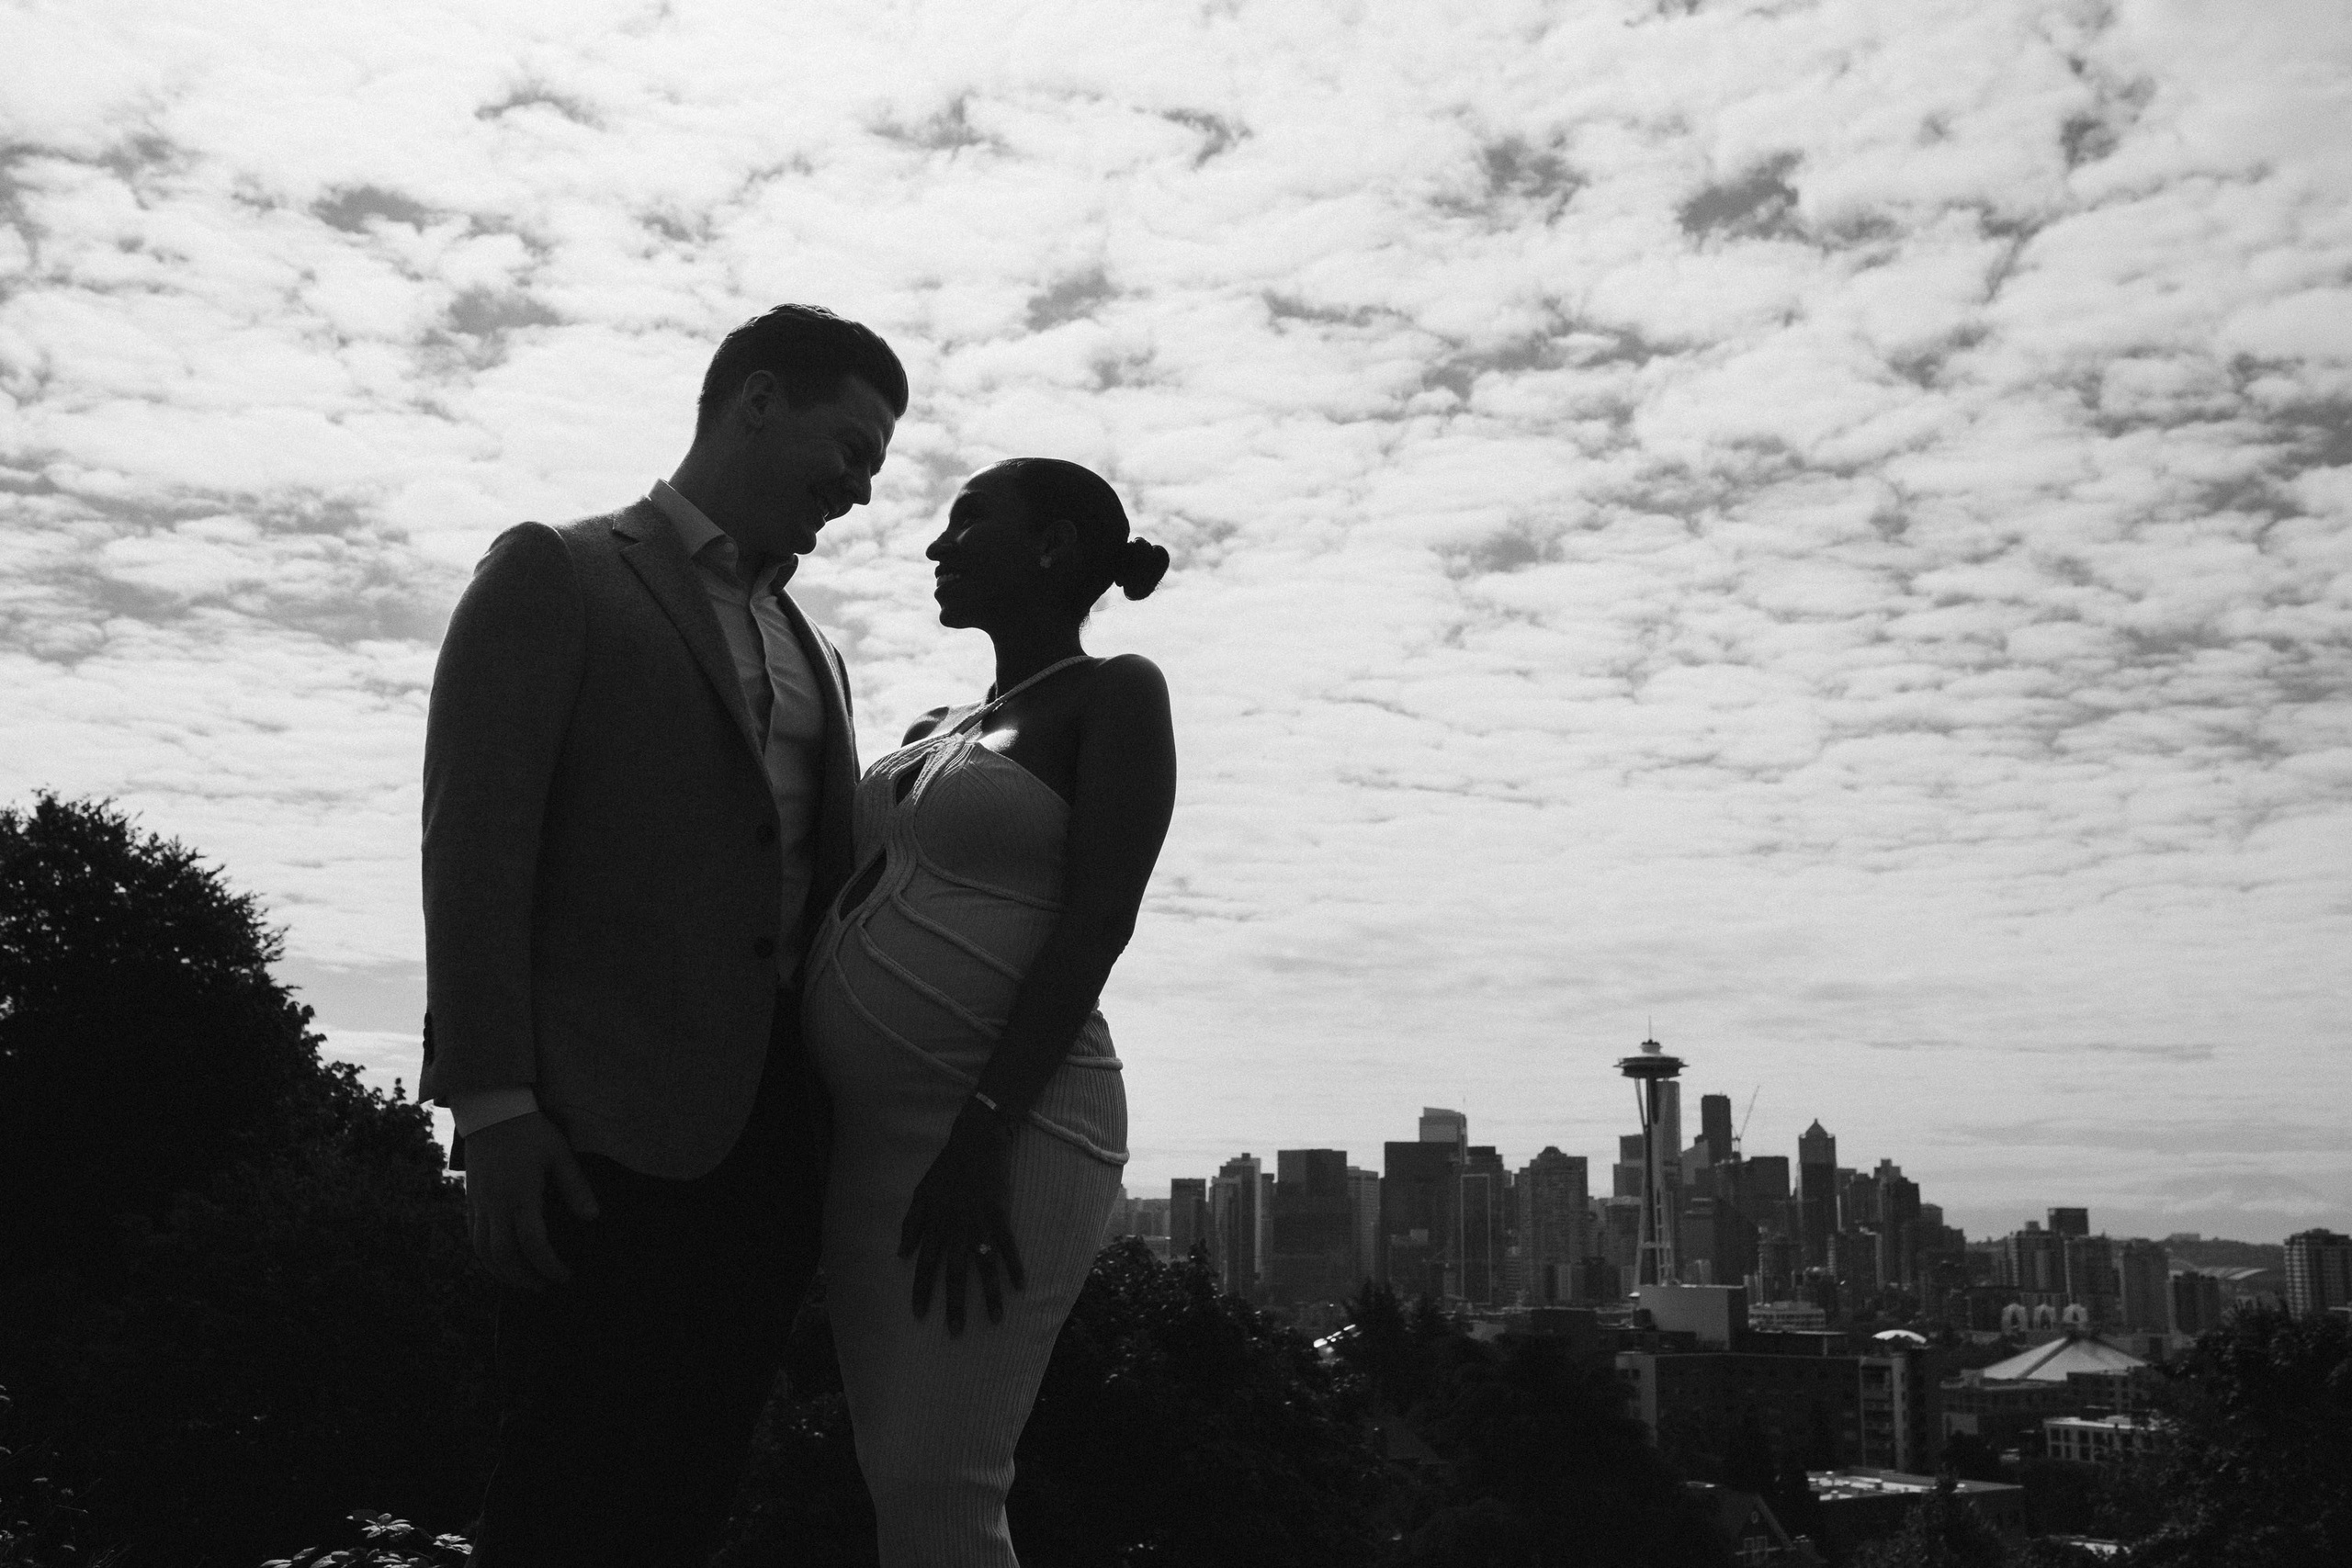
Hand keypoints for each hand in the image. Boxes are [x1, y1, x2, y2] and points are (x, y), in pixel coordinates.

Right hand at [464, 1111, 598, 1288]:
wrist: (491, 1111)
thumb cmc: (531, 1131)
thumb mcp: (560, 1155)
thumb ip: (575, 1187)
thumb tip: (592, 1217)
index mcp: (521, 1196)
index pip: (533, 1245)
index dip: (549, 1266)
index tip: (565, 1276)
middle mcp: (496, 1205)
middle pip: (505, 1257)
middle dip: (525, 1278)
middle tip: (545, 1286)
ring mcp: (479, 1204)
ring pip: (484, 1252)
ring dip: (503, 1273)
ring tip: (524, 1282)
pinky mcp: (470, 1201)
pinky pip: (473, 1238)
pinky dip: (486, 1257)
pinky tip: (501, 1261)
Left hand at [899, 1103, 1025, 1334]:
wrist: (975, 1142)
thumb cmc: (946, 1168)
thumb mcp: (919, 1194)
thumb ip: (910, 1224)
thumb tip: (901, 1254)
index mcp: (934, 1224)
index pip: (924, 1265)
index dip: (921, 1291)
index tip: (920, 1316)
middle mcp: (955, 1228)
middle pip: (953, 1273)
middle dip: (953, 1305)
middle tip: (956, 1332)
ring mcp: (979, 1221)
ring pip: (983, 1265)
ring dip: (988, 1294)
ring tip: (994, 1319)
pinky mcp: (1000, 1213)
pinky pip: (1007, 1245)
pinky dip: (1014, 1266)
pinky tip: (1021, 1286)